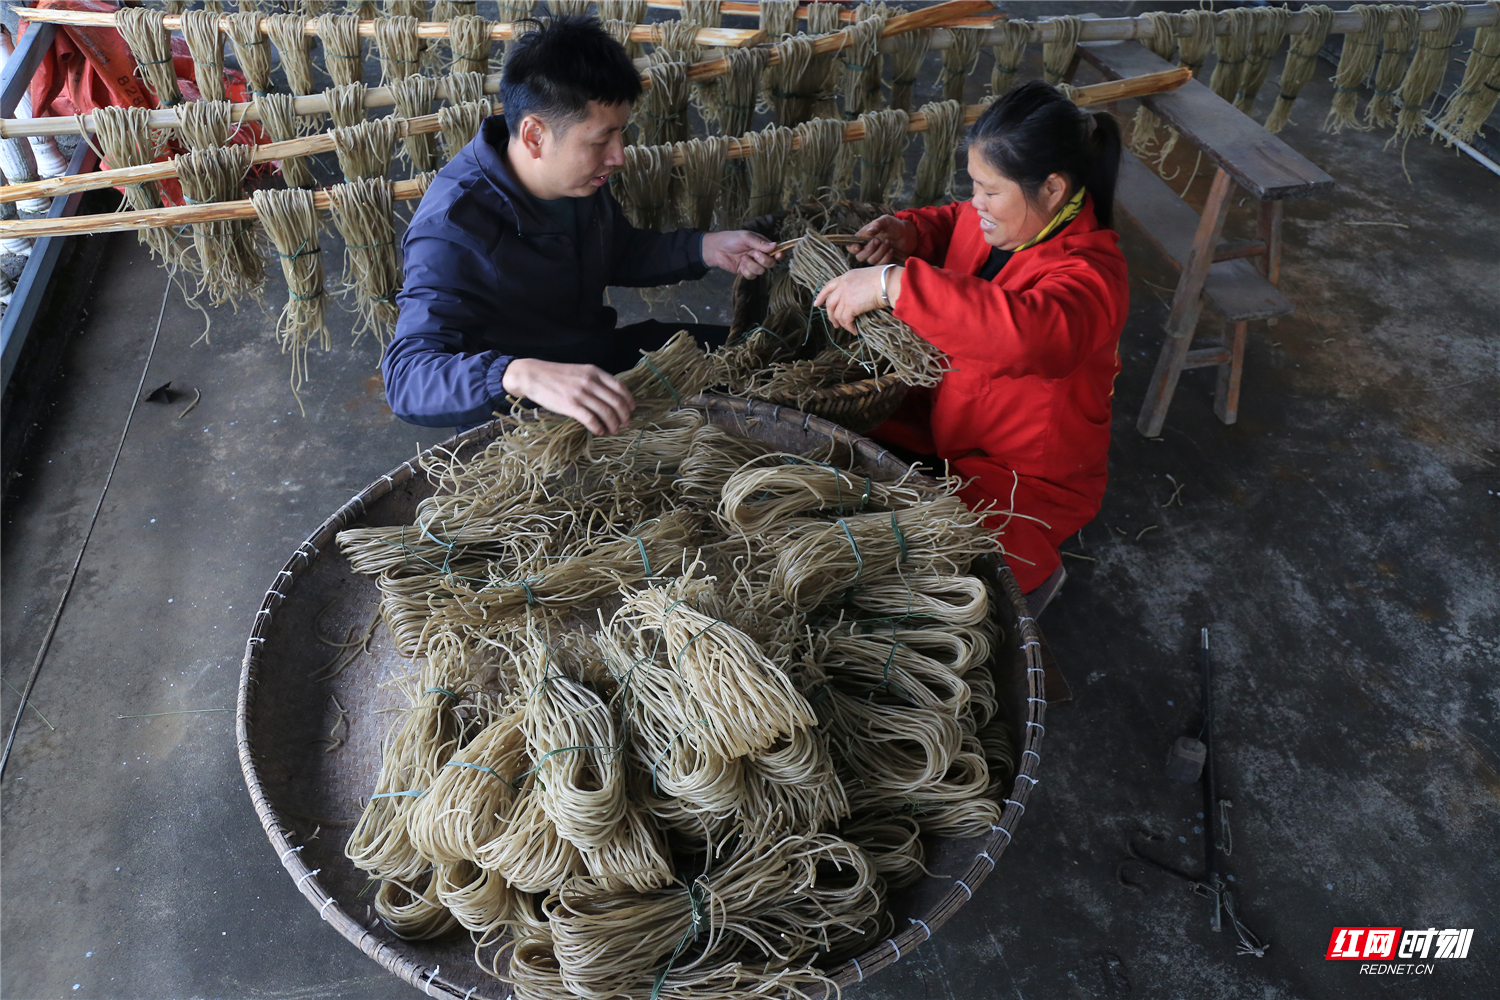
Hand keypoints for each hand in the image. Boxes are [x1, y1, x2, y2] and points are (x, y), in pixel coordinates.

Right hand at [501, 358, 635, 435]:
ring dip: (613, 424)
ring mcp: (581, 394)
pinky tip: (599, 431)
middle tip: (625, 423)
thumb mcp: (580, 371)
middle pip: (616, 402)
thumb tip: (610, 396)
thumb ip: (595, 380)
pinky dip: (599, 428)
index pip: (620, 387)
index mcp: (594, 372)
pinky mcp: (571, 405)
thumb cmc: (557, 375)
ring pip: (606, 412)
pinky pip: (591, 419)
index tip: (631, 409)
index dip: (629, 400)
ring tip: (614, 430)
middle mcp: (590, 382)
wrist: (533, 375)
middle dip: (624, 415)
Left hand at [701, 230, 781, 278]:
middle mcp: (760, 255)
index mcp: (762, 244)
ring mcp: (753, 264)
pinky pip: (752, 276)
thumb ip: (760, 243)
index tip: (778, 255)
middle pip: (771, 263)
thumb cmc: (731, 239)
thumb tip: (775, 245)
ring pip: (761, 271)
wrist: (716, 249)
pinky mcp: (746, 271)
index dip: (780, 254)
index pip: (776, 250)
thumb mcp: (745, 237)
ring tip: (743, 258)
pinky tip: (740, 265)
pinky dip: (746, 271)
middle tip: (754, 254)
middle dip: (764, 260)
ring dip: (752, 265)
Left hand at [813, 265, 901, 334]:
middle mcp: (843, 285)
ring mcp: (845, 296)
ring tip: (847, 328)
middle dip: (830, 314)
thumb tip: (856, 296)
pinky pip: (845, 320)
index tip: (817, 303)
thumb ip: (856, 284)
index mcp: (846, 276)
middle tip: (834, 322)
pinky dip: (849, 327)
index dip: (821, 295)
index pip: (829, 286)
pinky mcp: (850, 306)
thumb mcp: (866, 276)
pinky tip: (854, 330)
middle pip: (830, 302)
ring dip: (840, 323)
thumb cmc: (884, 279)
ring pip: (836, 313)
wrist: (888, 282)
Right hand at [847, 214, 916, 265]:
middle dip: (869, 250)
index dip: (852, 248)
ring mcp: (875, 256)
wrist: (907, 234)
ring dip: (880, 252)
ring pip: (871, 260)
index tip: (858, 247)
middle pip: (860, 256)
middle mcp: (867, 248)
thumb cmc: (894, 225)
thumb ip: (877, 224)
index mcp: (863, 238)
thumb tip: (869, 231)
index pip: (851, 246)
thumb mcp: (886, 220)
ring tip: (888, 242)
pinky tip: (891, 250)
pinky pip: (881, 265)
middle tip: (878, 240)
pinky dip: (886, 257)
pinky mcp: (883, 262)